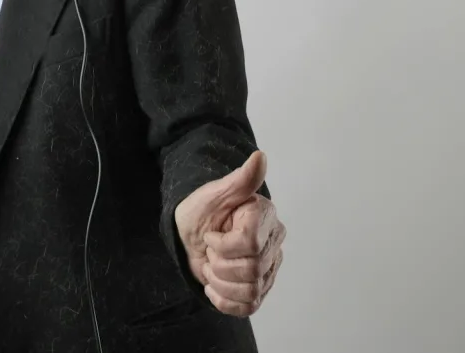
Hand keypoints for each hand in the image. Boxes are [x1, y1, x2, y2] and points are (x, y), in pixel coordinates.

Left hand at [173, 151, 285, 316]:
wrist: (191, 233)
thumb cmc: (201, 210)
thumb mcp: (214, 193)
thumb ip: (240, 179)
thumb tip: (260, 157)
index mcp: (265, 217)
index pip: (249, 244)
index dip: (223, 244)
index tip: (210, 234)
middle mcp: (273, 242)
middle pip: (251, 269)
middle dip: (219, 263)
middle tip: (209, 251)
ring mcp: (269, 268)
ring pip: (251, 290)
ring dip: (220, 283)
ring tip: (211, 267)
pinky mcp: (260, 288)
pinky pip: (249, 307)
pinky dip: (225, 301)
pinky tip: (214, 286)